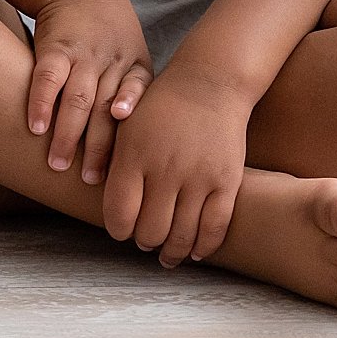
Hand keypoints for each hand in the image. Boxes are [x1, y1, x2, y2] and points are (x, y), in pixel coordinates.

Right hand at [25, 0, 152, 183]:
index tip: (131, 151)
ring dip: (67, 134)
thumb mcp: (132, 57)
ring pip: (78, 99)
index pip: (137, 96)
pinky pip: (48, 78)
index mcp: (134, 66)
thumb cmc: (109, 36)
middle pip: (106, 109)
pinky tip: (36, 127)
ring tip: (57, 164)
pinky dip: (41, 103)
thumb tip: (137, 151)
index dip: (133, 119)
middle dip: (99, 147)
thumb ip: (133, 95)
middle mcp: (111, 61)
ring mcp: (83, 54)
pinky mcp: (54, 47)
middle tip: (91, 180)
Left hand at [101, 63, 252, 266]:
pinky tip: (195, 252)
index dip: (118, 230)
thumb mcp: (127, 127)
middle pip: (150, 231)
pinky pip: (215, 227)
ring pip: (181, 235)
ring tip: (167, 253)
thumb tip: (110, 208)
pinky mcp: (227, 181)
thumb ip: (116, 165)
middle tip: (145, 239)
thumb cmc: (162, 106)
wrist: (209, 84)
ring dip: (171, 251)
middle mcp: (165, 169)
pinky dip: (204, 246)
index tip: (121, 230)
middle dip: (144, 241)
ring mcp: (198, 176)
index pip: (119, 213)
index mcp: (134, 155)